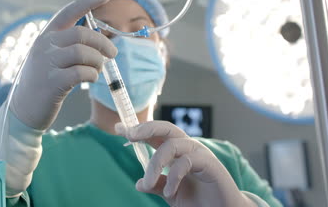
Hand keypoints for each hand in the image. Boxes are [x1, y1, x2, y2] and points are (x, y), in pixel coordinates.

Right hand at [10, 0, 116, 129]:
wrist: (24, 109)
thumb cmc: (44, 82)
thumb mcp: (50, 57)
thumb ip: (68, 46)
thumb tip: (99, 43)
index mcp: (46, 36)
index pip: (69, 12)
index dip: (89, 1)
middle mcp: (45, 45)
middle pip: (82, 34)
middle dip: (103, 43)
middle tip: (113, 53)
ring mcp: (47, 63)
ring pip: (84, 53)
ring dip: (98, 62)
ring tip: (97, 70)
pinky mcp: (52, 82)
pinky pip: (82, 73)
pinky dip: (92, 75)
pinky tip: (91, 79)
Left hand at [115, 121, 256, 206]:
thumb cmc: (199, 201)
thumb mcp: (171, 193)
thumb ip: (156, 185)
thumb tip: (138, 183)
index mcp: (176, 151)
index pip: (155, 134)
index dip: (137, 129)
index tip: (118, 129)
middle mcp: (187, 147)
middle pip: (166, 127)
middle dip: (146, 128)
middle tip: (130, 135)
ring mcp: (199, 153)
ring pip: (172, 145)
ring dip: (155, 164)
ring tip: (147, 182)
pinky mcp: (210, 164)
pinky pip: (186, 161)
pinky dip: (173, 176)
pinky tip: (169, 192)